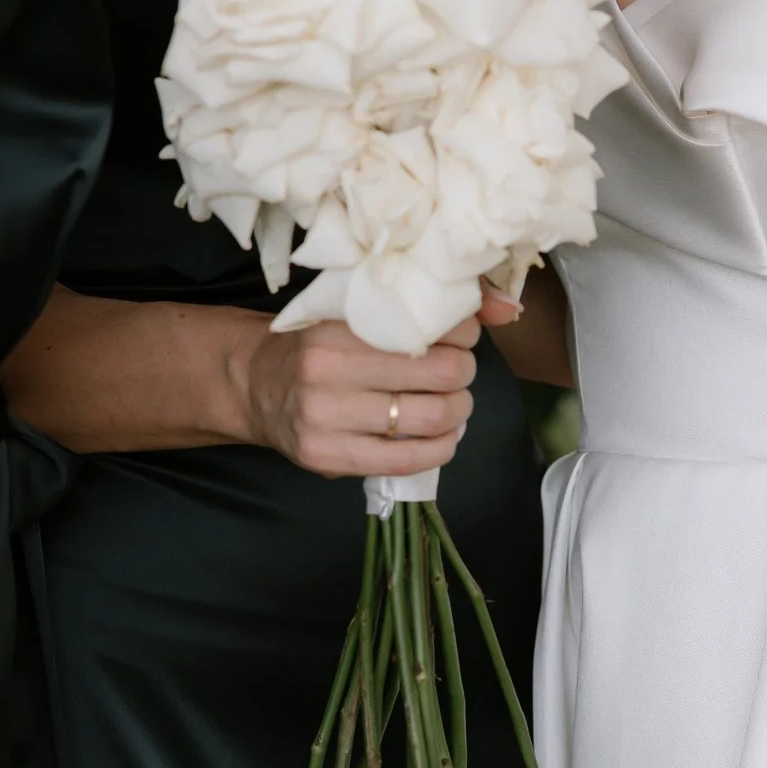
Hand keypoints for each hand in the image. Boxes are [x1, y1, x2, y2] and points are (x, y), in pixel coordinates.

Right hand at [232, 316, 480, 478]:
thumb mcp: (359, 312)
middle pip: (440, 372)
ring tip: (451, 404)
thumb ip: (430, 307)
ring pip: (431, 418)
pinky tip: (441, 437)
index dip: (462, 331)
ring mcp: (325, 417)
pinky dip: (441, 448)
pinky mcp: (327, 457)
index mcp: (337, 324)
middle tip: (457, 372)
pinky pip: (408, 460)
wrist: (256, 385)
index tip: (458, 335)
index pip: (429, 323)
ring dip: (458, 411)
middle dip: (464, 372)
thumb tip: (510, 307)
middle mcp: (327, 370)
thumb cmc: (320, 344)